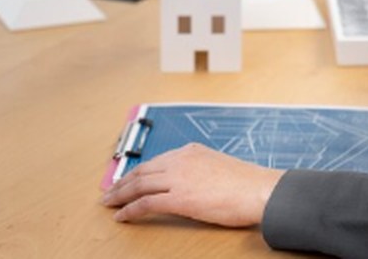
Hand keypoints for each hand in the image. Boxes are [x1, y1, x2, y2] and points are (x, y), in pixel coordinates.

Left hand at [101, 143, 284, 226]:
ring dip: (120, 195)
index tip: (127, 180)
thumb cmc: (246, 184)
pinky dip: (130, 210)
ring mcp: (179, 178)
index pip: (156, 161)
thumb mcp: (217, 167)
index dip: (137, 172)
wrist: (258, 190)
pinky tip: (122, 216)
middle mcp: (181, 160)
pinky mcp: (179, 198)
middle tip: (109, 192)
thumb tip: (188, 184)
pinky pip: (146, 204)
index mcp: (191, 151)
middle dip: (122, 183)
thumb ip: (198, 170)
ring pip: (139, 185)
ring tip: (109, 204)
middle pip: (142, 171)